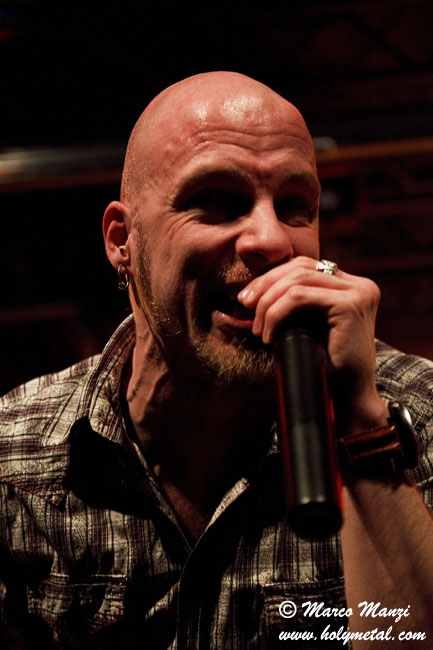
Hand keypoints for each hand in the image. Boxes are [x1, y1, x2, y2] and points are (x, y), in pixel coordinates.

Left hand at [238, 256, 387, 430]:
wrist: (346, 399)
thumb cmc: (323, 367)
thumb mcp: (306, 326)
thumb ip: (294, 303)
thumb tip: (254, 288)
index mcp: (352, 286)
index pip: (306, 267)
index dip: (273, 277)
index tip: (248, 299)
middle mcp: (361, 285)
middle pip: (301, 267)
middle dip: (266, 284)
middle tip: (244, 305)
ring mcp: (359, 292)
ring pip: (298, 280)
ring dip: (269, 303)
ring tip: (259, 328)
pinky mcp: (350, 305)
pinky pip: (299, 296)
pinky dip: (277, 313)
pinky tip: (269, 335)